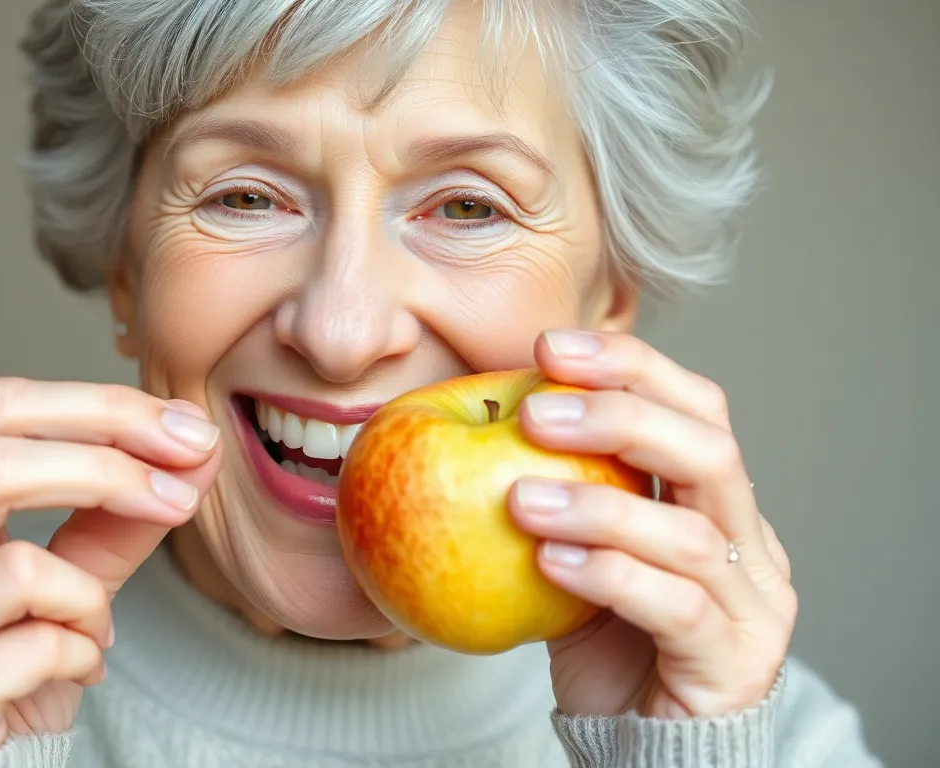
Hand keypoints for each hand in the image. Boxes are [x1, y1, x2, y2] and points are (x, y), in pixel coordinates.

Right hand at [0, 379, 221, 757]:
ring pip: (18, 567)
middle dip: (110, 467)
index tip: (184, 431)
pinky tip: (76, 670)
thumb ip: (120, 511)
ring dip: (88, 597)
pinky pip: (36, 646)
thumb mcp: (71, 572)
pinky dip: (82, 654)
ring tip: (92, 628)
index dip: (99, 408)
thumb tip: (194, 444)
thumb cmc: (12, 664)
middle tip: (183, 493)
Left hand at [509, 331, 796, 718]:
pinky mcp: (733, 665)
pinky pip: (677, 610)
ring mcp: (755, 608)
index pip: (695, 408)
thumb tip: (475, 407)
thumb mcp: (576, 549)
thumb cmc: (604, 643)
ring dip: (599, 507)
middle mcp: (752, 545)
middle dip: (621, 417)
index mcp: (718, 503)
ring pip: (694, 535)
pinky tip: (548, 564)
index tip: (548, 346)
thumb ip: (558, 489)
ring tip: (519, 499)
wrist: (640, 748)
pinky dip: (610, 577)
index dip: (629, 367)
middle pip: (710, 451)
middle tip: (535, 411)